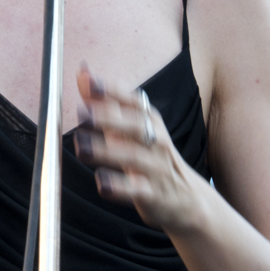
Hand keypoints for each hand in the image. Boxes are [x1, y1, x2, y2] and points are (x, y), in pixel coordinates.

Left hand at [74, 69, 203, 231]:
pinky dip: (120, 187)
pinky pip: (138, 190)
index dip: (110, 91)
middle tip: (82, 113)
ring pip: (133, 157)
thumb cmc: (151, 154)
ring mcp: (156, 168)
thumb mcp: (132, 126)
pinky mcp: (154, 195)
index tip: (88, 82)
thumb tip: (82, 72)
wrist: (188, 198)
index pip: (132, 101)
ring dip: (106, 151)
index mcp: (150, 120)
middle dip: (108, 119)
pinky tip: (102, 183)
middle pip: (134, 126)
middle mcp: (156, 140)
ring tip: (82, 147)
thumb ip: (105, 101)